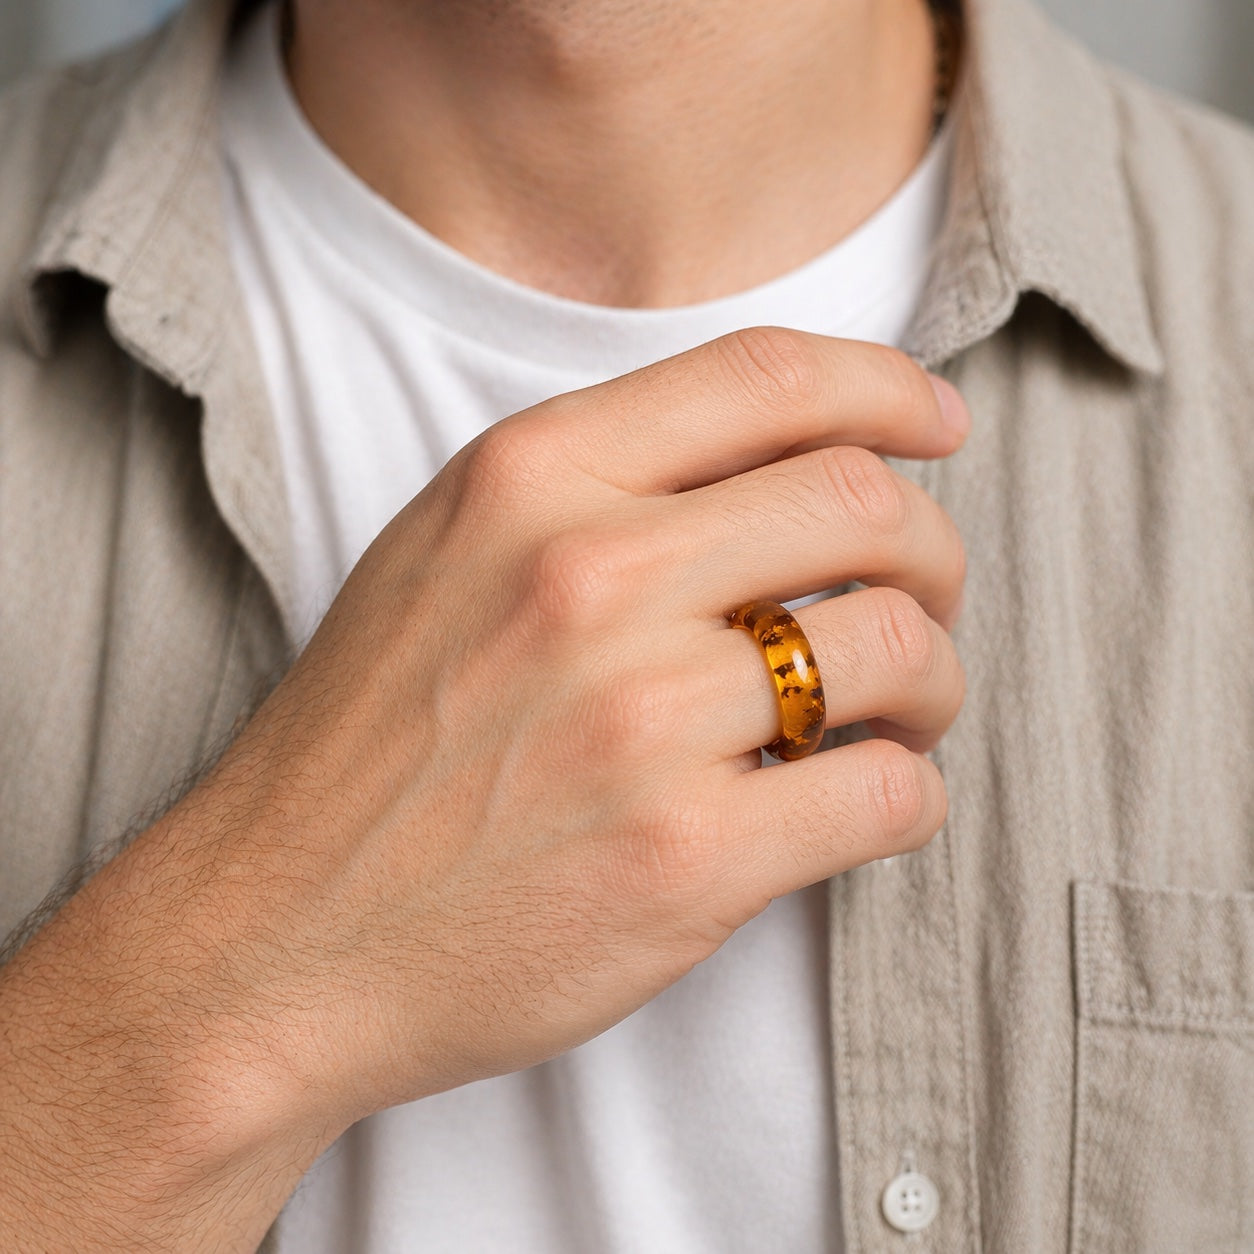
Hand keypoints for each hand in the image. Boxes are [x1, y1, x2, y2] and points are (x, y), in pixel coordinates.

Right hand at [0, 329, 966, 1249]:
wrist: (277, 933)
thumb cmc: (368, 748)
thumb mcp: (446, 558)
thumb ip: (595, 490)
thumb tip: (781, 468)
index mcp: (532, 481)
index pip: (766, 377)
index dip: (886, 389)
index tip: (935, 426)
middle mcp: (590, 577)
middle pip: (864, 505)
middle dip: (935, 551)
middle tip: (926, 599)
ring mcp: (640, 720)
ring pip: (901, 650)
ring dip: (936, 681)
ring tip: (903, 715)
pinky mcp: (684, 860)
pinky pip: (888, 793)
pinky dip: (911, 792)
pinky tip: (866, 800)